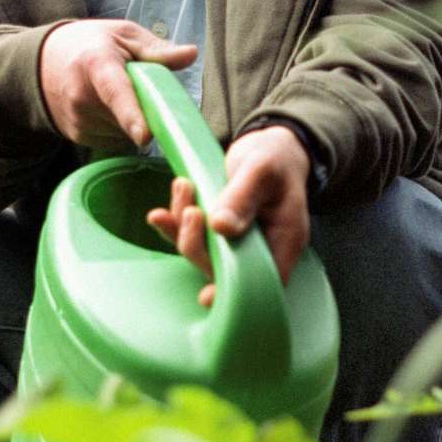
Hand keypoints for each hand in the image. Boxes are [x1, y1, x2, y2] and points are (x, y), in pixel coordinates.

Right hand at [39, 20, 197, 148]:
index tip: (144, 136)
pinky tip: (109, 109)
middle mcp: (82, 97)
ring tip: (117, 95)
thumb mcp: (124, 35)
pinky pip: (115, 140)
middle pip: (130, 116)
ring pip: (125, 132)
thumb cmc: (91, 44)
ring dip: (133, 119)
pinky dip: (120, 128)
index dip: (131, 115)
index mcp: (97, 63)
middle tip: (137, 85)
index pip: (116, 93)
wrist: (43, 62)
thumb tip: (191, 54)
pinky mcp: (77, 137)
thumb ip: (157, 49)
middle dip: (146, 107)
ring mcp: (78, 121)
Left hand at [147, 125, 311, 305]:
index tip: (206, 294)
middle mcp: (259, 249)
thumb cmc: (275, 159)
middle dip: (197, 243)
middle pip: (223, 268)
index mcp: (283, 240)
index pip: (262, 280)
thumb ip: (243, 197)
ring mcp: (236, 243)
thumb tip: (220, 227)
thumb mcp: (261, 170)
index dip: (234, 291)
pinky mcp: (216, 232)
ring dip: (182, 227)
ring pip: (202, 252)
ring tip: (183, 187)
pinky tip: (158, 215)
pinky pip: (192, 238)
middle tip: (191, 211)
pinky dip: (173, 226)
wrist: (270, 147)